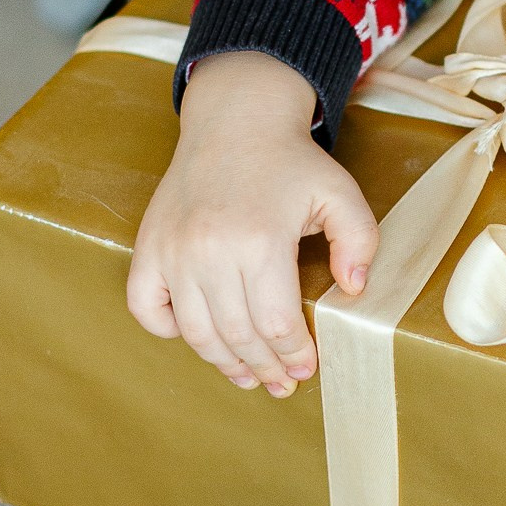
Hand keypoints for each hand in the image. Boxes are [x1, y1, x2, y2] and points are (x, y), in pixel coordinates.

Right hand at [126, 51, 378, 395]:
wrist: (235, 121)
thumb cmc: (290, 162)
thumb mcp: (340, 194)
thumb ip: (360, 242)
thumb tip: (353, 289)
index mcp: (261, 240)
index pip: (275, 324)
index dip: (292, 354)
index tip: (306, 368)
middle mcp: (210, 249)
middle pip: (236, 336)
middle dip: (264, 369)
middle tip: (281, 383)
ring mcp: (173, 250)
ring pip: (194, 331)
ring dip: (223, 363)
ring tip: (246, 376)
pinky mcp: (148, 246)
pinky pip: (145, 306)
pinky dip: (166, 329)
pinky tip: (196, 336)